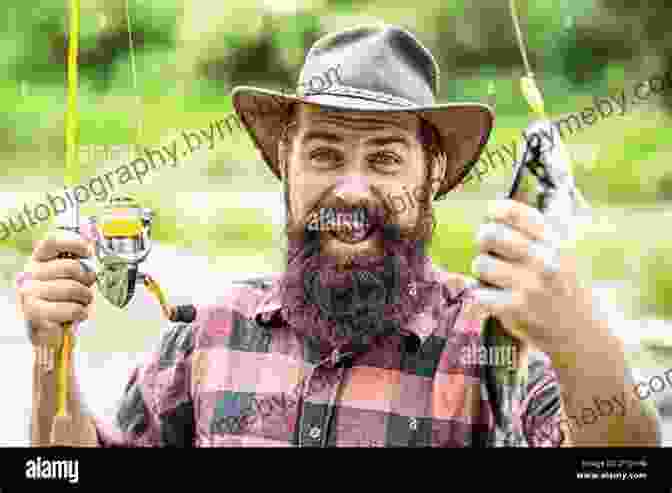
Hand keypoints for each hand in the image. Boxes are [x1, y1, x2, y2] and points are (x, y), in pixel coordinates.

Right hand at [17, 230, 96, 347]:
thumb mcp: (69, 277)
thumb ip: (78, 264)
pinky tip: (79, 313)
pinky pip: (71, 309)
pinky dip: (81, 312)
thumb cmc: (61, 300)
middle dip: (88, 278)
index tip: (88, 252)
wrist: (46, 330)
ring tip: (83, 301)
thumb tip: (93, 253)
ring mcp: (30, 294)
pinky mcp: (35, 314)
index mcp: (37, 261)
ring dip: (86, 297)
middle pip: (70, 267)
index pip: (51, 244)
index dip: (73, 245)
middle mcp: (30, 275)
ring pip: (72, 288)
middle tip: (88, 287)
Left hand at [470, 199, 599, 357]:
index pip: (516, 213)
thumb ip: (539, 234)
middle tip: (487, 248)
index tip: (492, 215)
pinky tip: (494, 298)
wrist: (585, 333)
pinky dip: (482, 296)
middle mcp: (542, 260)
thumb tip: (498, 210)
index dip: (497, 210)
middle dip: (483, 239)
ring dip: (482, 270)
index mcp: (554, 242)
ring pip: (481, 263)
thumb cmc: (568, 289)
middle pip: (491, 234)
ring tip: (493, 276)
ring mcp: (528, 285)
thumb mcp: (565, 255)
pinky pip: (480, 293)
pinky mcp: (515, 309)